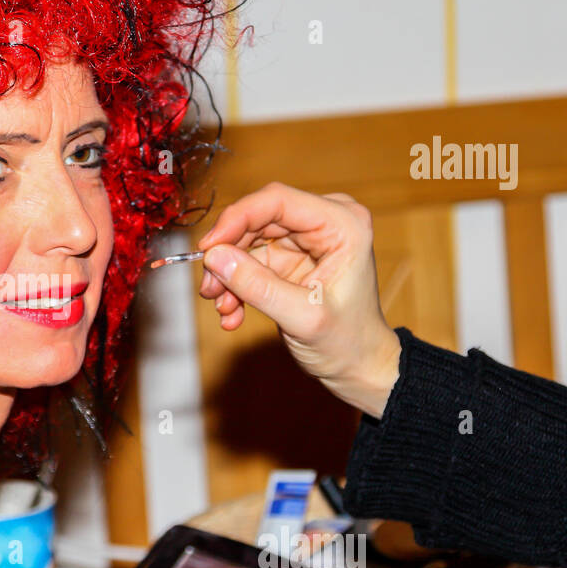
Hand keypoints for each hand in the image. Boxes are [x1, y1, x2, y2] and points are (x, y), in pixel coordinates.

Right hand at [195, 182, 400, 418]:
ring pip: (247, 240)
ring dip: (228, 274)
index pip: (278, 201)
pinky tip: (232, 313)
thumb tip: (214, 257)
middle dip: (228, 253)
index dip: (237, 218)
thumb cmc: (348, 342)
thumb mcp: (303, 317)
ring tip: (222, 307)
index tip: (207, 248)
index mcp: (342, 224)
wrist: (358, 366)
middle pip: (257, 219)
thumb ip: (258, 286)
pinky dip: (236, 285)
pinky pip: (249, 260)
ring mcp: (304, 239)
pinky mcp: (288, 256)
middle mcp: (323, 222)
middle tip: (209, 287)